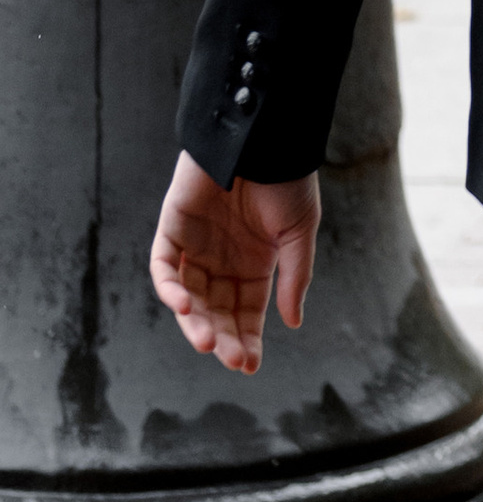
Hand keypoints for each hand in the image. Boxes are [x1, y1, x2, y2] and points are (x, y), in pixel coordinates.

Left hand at [149, 153, 319, 375]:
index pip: (246, 313)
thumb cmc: (286, 180)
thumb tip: (292, 323)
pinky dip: (169, 288)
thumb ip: (293, 276)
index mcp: (255, 264)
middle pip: (215, 312)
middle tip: (231, 358)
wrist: (262, 136)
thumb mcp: (299, 231)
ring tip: (206, 341)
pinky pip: (163, 267)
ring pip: (188, 297)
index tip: (250, 365)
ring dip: (194, 322)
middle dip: (222, 337)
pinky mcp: (173, 229)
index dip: (247, 339)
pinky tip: (183, 305)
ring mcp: (195, 247)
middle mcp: (223, 260)